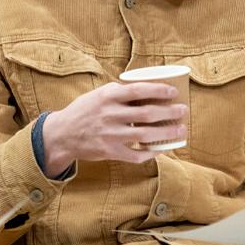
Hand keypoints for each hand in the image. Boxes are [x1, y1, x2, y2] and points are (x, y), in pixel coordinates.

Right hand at [41, 81, 186, 174]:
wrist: (62, 134)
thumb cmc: (83, 112)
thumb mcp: (97, 95)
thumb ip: (119, 93)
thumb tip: (147, 90)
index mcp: (108, 96)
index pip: (140, 90)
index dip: (160, 91)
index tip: (174, 93)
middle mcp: (110, 114)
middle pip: (148, 113)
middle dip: (170, 112)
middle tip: (183, 110)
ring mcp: (111, 135)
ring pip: (146, 135)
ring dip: (167, 132)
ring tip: (180, 129)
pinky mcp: (110, 151)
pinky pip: (136, 155)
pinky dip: (151, 153)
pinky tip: (161, 149)